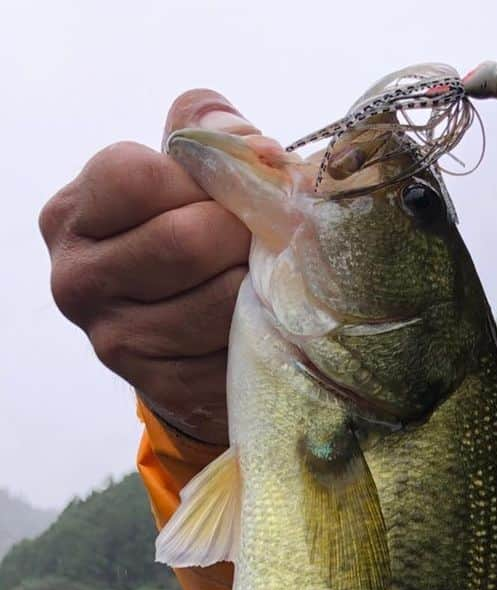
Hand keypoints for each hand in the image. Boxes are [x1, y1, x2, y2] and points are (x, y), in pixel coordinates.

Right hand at [39, 90, 276, 444]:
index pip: (137, 176)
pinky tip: (259, 328)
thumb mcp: (189, 180)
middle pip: (185, 241)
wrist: (191, 346)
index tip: (219, 198)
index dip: (200, 182)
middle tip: (258, 244)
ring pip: (219, 301)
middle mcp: (77, 281)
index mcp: (72, 217)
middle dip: (240, 237)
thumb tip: (258, 146)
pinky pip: (235, 352)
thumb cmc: (195, 242)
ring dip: (258, 289)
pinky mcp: (163, 388)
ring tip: (262, 284)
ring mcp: (116, 341)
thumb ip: (210, 133)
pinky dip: (262, 336)